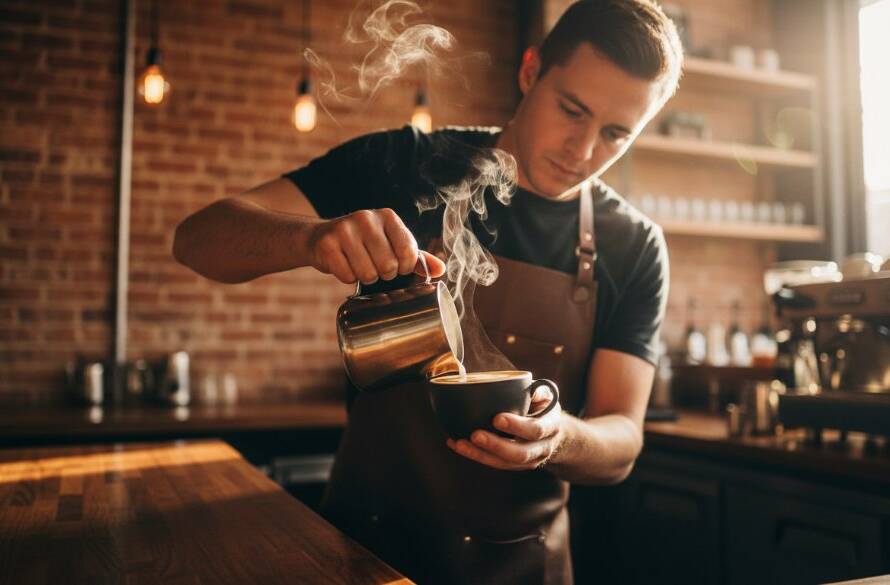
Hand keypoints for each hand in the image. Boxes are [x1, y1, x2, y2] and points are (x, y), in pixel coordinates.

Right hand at [307, 208, 445, 284]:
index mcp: (388, 216)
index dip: (405, 268)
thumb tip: (441, 269)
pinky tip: (344, 265)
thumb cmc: (364, 244)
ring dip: (365, 278)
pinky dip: (346, 278)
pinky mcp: (327, 244)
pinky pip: (346, 276)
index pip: (408, 252)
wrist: (321, 238)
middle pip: (388, 266)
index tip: (398, 266)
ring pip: (367, 274)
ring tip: (359, 266)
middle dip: (384, 274)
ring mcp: (345, 229)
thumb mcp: (391, 244)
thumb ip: (416, 256)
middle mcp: (366, 218)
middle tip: (375, 267)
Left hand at [446, 388, 563, 470]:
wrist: (553, 433)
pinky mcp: (514, 465)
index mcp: (551, 427)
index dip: (516, 426)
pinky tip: (456, 444)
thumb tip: (525, 386)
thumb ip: (537, 390)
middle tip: (475, 435)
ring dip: (480, 454)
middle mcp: (542, 448)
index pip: (535, 430)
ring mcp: (529, 460)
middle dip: (496, 445)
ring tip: (460, 443)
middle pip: (520, 453)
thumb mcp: (546, 396)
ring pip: (504, 463)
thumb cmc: (543, 408)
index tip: (496, 418)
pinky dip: (474, 455)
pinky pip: (494, 463)